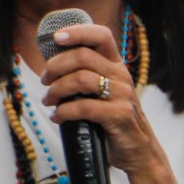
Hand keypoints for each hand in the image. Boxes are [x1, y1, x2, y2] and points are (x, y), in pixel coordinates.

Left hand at [39, 20, 177, 183]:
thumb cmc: (114, 120)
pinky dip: (64, 112)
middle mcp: (121, 76)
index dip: (78, 31)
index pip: (101, 35)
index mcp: (116, 65)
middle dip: (55, 66)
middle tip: (45, 80)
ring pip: (80, 79)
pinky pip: (84, 107)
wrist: (139, 151)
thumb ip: (87, 76)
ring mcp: (122, 95)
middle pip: (82, 56)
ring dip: (57, 90)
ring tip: (48, 100)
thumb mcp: (105, 92)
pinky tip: (58, 117)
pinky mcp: (119, 115)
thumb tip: (52, 67)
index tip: (56, 37)